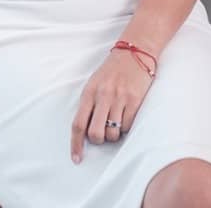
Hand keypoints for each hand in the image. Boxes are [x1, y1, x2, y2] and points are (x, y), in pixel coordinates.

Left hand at [70, 47, 153, 163]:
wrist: (134, 52)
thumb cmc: (112, 70)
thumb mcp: (95, 83)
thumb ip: (89, 104)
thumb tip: (85, 131)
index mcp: (89, 92)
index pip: (78, 124)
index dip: (76, 144)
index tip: (76, 159)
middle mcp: (103, 96)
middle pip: (95, 134)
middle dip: (99, 140)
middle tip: (103, 133)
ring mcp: (119, 98)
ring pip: (112, 134)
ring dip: (114, 134)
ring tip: (116, 121)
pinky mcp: (135, 100)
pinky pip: (127, 126)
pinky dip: (126, 127)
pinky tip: (127, 114)